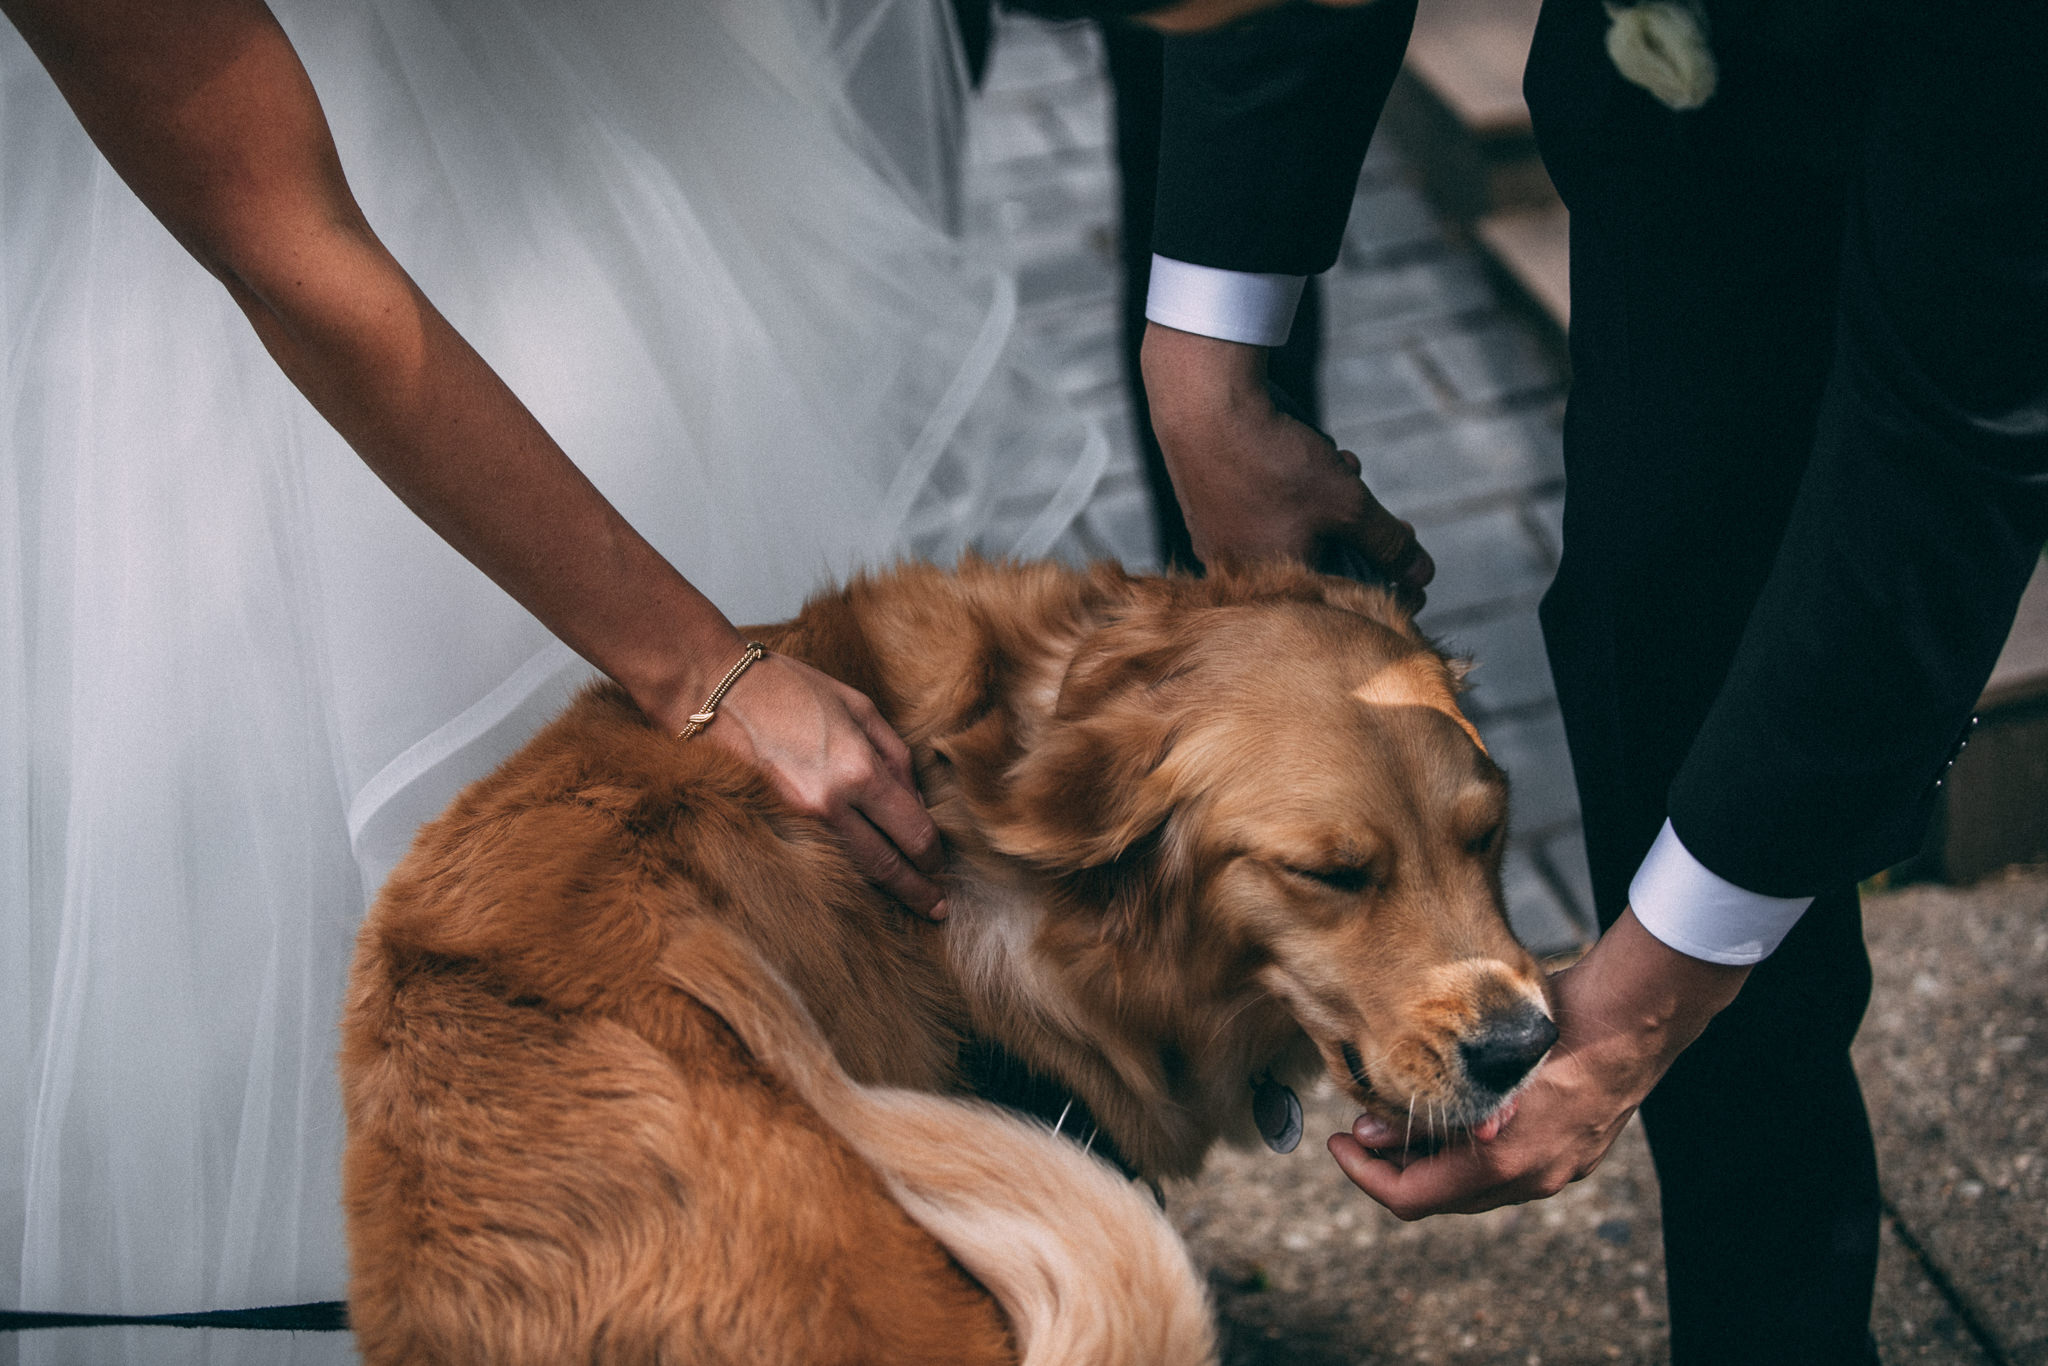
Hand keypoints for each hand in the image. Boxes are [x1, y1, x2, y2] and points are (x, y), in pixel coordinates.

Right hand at [684, 650, 948, 919]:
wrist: (712, 691)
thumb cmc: (789, 688)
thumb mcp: (859, 708)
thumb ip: (896, 758)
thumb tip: (917, 803)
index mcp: (859, 771)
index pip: (913, 833)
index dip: (933, 856)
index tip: (940, 866)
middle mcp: (829, 806)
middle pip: (886, 867)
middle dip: (916, 890)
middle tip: (937, 908)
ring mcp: (794, 822)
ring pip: (850, 871)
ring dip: (881, 889)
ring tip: (904, 898)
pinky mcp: (767, 828)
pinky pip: (816, 859)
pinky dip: (841, 872)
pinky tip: (855, 880)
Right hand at [1141, 323, 1431, 606]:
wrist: (1203, 407)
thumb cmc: (1274, 462)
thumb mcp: (1348, 505)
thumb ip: (1387, 544)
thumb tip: (1422, 575)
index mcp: (1273, 588)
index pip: (1340, 606)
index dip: (1387, 592)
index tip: (1416, 579)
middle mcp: (1241, 576)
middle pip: (1319, 570)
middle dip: (1363, 542)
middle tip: (1396, 525)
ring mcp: (1221, 544)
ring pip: (1296, 536)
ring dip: (1333, 507)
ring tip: (1347, 467)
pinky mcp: (1212, 512)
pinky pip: (1267, 515)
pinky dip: (1298, 494)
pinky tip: (1315, 458)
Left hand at [1327, 909, 1749, 1217]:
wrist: (1632, 1021)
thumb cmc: (1552, 1029)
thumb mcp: (1474, 1064)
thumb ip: (1422, 1108)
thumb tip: (1370, 1134)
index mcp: (1502, 1162)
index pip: (1411, 1199)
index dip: (1364, 1177)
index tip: (1338, 1145)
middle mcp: (1531, 1179)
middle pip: (1440, 1198)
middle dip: (1393, 1166)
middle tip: (1361, 1129)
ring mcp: (1557, 1171)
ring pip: (1473, 1186)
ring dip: (1431, 1159)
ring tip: (1403, 1117)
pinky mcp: (1573, 1154)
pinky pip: (1506, 1169)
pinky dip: (1469, 1152)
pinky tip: (1457, 1114)